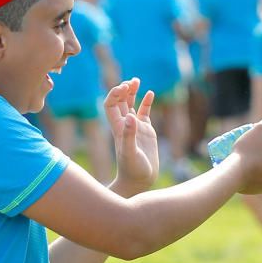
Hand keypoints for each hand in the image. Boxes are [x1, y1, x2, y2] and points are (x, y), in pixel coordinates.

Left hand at [105, 78, 158, 194]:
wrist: (140, 181)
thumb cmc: (133, 169)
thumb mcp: (130, 153)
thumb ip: (129, 135)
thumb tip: (131, 117)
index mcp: (118, 128)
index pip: (111, 105)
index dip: (115, 95)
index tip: (124, 88)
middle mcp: (125, 125)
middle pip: (120, 102)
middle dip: (124, 90)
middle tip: (132, 82)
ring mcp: (136, 127)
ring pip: (131, 105)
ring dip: (133, 93)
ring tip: (137, 81)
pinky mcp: (147, 131)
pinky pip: (145, 113)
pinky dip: (147, 102)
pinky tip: (151, 93)